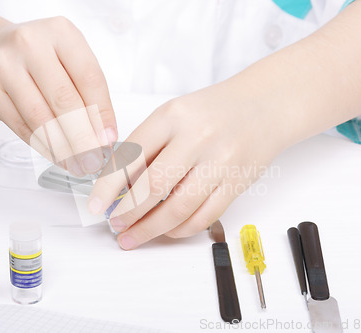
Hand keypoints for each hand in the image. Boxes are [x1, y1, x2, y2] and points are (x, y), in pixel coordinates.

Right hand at [0, 15, 116, 175]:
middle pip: (65, 101)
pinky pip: (22, 127)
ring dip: (64, 149)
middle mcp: (30, 44)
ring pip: (42, 118)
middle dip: (84, 138)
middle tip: (95, 161)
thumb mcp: (66, 59)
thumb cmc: (34, 56)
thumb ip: (87, 91)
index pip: (90, 78)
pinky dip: (44, 147)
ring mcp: (5, 67)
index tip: (109, 140)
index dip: (102, 114)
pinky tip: (58, 157)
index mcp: (60, 33)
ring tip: (79, 164)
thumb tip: (104, 136)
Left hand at [88, 78, 287, 249]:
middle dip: (127, 213)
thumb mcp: (174, 115)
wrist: (263, 106)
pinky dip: (180, 230)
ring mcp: (220, 162)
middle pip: (152, 187)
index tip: (96, 206)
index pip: (131, 156)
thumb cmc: (213, 111)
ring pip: (178, 209)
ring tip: (134, 236)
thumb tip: (117, 186)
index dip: (108, 186)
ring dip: (150, 229)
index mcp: (172, 116)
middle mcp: (197, 137)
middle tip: (115, 225)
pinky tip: (166, 231)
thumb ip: (147, 146)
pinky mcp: (237, 183)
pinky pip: (204, 217)